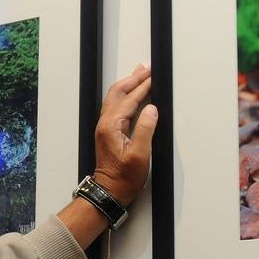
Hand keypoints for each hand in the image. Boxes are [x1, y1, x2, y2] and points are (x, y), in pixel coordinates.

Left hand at [92, 64, 156, 206]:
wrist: (109, 190)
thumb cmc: (123, 178)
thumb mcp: (140, 155)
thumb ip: (146, 129)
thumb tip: (151, 109)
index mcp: (111, 126)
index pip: (129, 99)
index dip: (142, 86)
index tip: (153, 76)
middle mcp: (105, 123)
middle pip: (118, 92)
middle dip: (134, 79)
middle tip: (147, 68)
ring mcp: (105, 127)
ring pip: (115, 97)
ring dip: (129, 84)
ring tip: (141, 73)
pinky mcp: (109, 131)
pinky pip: (116, 106)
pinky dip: (126, 95)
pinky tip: (133, 93)